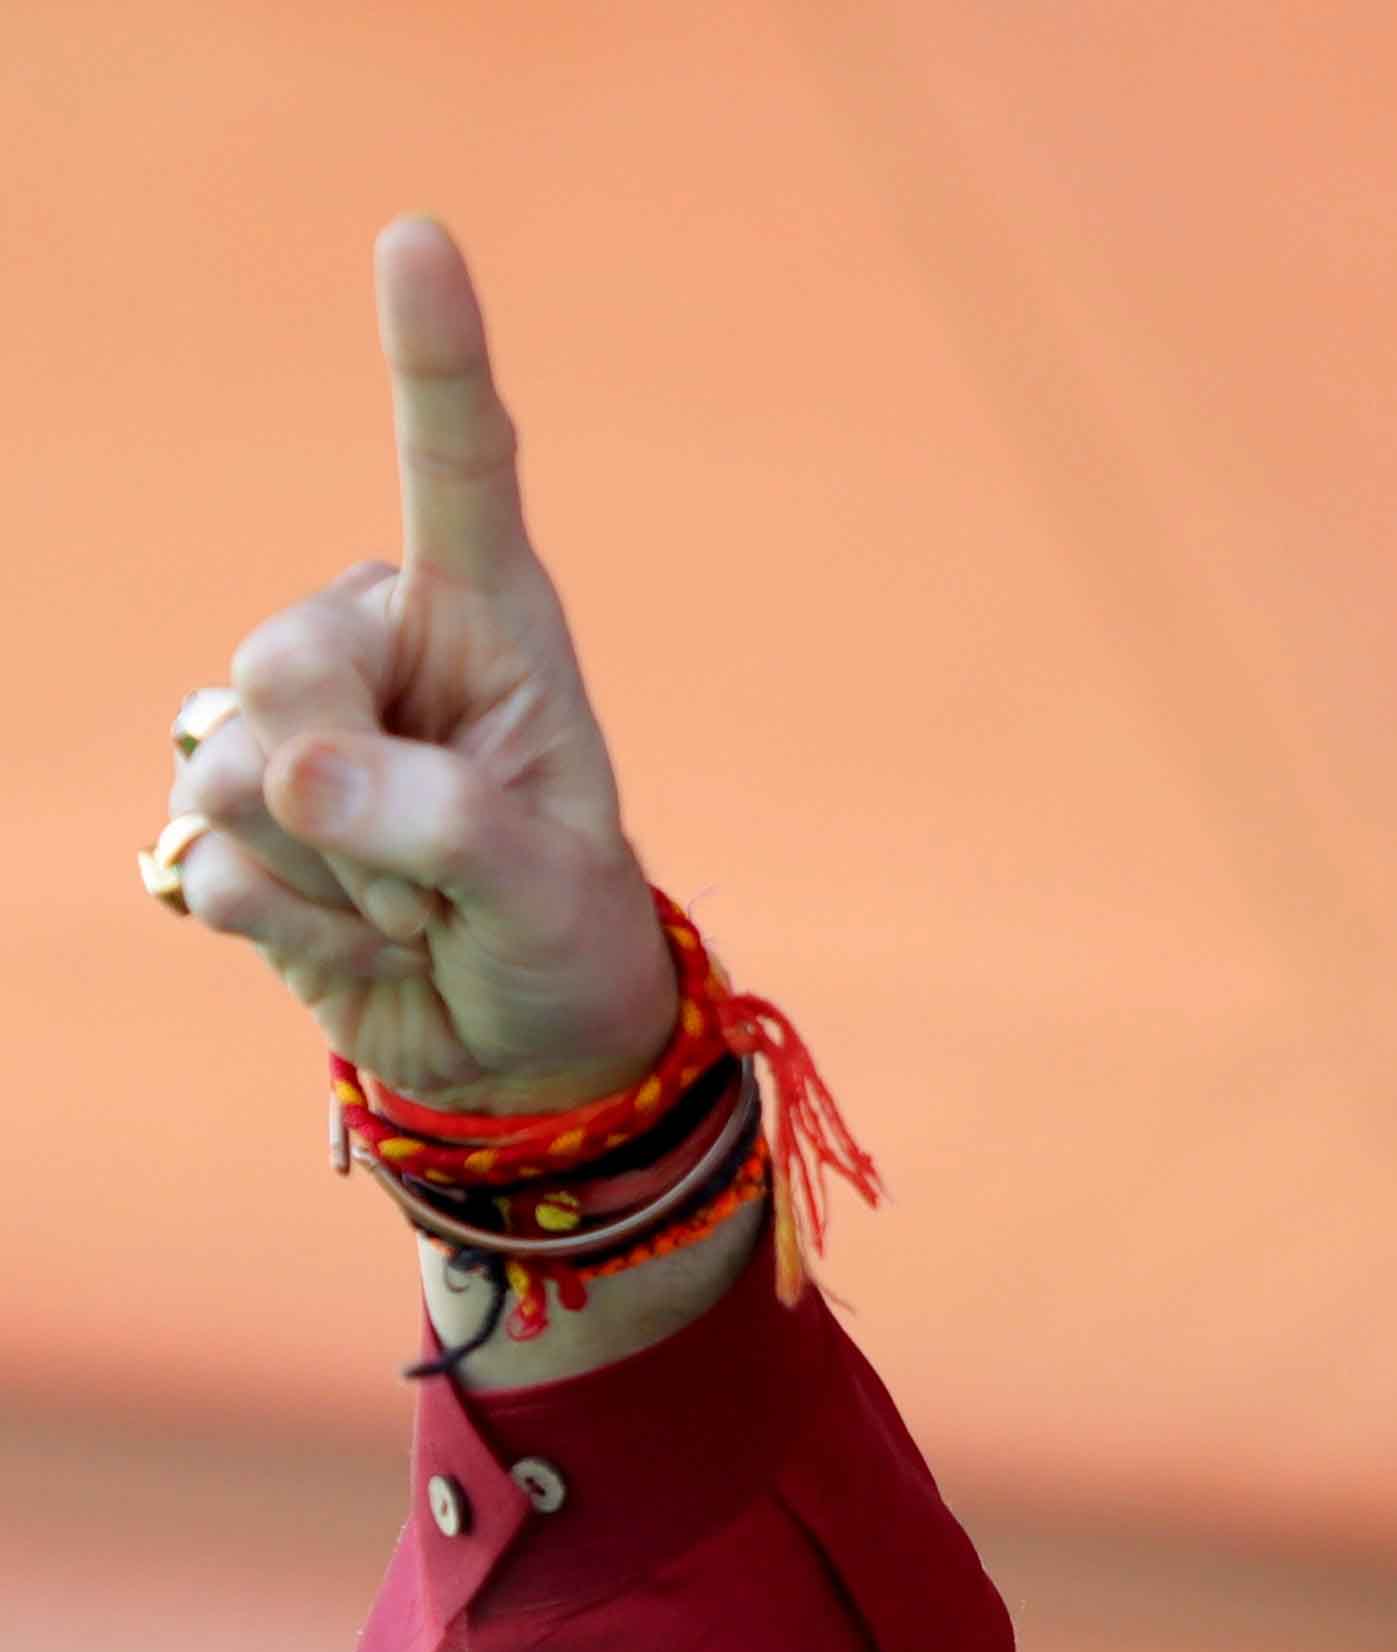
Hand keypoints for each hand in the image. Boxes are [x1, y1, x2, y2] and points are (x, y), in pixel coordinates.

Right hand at [159, 218, 676, 1110]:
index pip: (458, 471)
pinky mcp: (231, 824)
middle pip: (284, 664)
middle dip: (360, 798)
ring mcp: (290, 733)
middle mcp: (376, 652)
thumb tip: (293, 771)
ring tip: (419, 908)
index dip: (432, 356)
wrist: (522, 1049)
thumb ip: (446, 822)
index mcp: (486, 626)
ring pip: (237, 773)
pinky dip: (301, 933)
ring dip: (343, 881)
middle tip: (451, 879)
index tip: (420, 238)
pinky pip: (216, 866)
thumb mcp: (548, 888)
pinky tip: (362, 938)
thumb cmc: (560, 936)